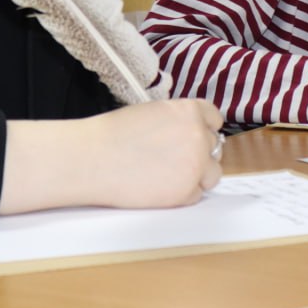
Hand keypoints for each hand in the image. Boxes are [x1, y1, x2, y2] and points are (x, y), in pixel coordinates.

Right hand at [0, 99, 223, 213]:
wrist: (91, 160)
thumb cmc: (113, 135)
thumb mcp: (154, 112)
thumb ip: (179, 121)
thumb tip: (195, 133)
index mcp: (190, 111)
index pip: (215, 120)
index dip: (203, 129)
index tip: (194, 138)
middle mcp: (198, 136)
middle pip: (215, 147)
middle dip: (199, 153)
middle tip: (172, 159)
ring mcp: (195, 165)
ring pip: (213, 174)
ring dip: (197, 175)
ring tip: (167, 175)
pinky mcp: (186, 192)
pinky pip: (196, 195)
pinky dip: (181, 195)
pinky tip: (158, 187)